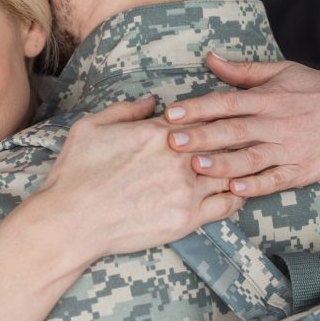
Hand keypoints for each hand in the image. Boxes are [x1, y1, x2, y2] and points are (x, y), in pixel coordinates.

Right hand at [39, 95, 243, 260]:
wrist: (71, 220)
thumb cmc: (76, 173)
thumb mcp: (91, 127)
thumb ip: (126, 110)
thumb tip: (151, 100)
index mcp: (158, 132)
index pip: (202, 116)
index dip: (215, 117)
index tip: (221, 120)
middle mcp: (178, 158)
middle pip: (223, 141)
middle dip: (234, 139)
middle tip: (246, 138)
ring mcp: (186, 189)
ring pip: (230, 172)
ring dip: (239, 167)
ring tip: (248, 165)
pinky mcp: (188, 219)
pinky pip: (228, 205)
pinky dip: (238, 196)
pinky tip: (238, 192)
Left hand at [163, 54, 319, 196]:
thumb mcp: (283, 72)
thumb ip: (244, 70)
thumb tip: (209, 58)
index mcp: (269, 98)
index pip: (227, 102)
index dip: (199, 108)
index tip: (172, 113)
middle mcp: (277, 123)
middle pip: (234, 131)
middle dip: (201, 137)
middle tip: (171, 141)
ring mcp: (290, 149)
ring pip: (251, 158)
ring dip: (222, 163)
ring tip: (196, 166)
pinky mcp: (303, 171)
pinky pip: (276, 180)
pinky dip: (256, 185)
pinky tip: (235, 189)